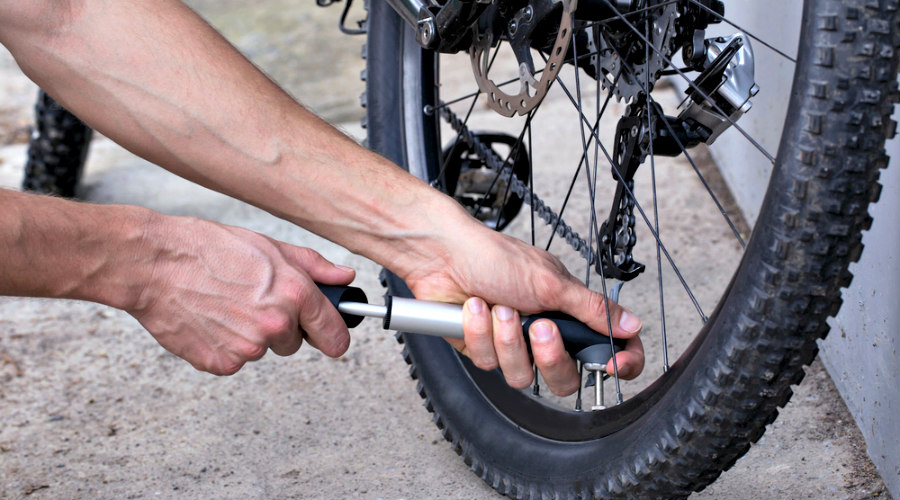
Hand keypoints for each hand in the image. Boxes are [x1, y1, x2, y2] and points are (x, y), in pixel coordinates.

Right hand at [128, 216, 354, 374]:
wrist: (155, 265)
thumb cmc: (208, 249)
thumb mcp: (269, 246)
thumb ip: (313, 267)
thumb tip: (344, 278)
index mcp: (294, 295)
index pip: (334, 334)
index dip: (333, 335)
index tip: (330, 337)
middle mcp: (275, 326)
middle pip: (294, 343)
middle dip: (280, 326)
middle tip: (251, 300)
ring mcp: (248, 349)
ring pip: (262, 350)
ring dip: (250, 335)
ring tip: (225, 305)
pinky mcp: (221, 364)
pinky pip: (235, 361)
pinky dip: (225, 346)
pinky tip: (209, 320)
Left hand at [399, 217, 643, 395]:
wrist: (442, 253)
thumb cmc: (493, 256)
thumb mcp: (551, 281)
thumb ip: (593, 309)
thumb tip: (632, 325)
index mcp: (565, 312)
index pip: (604, 349)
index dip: (617, 364)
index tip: (613, 365)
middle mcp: (541, 331)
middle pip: (563, 377)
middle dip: (549, 354)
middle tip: (539, 326)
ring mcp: (510, 343)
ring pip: (522, 375)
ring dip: (508, 339)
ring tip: (498, 306)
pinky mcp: (480, 349)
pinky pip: (488, 362)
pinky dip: (479, 332)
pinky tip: (474, 307)